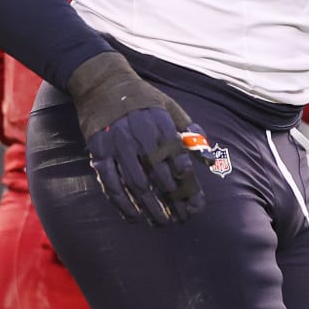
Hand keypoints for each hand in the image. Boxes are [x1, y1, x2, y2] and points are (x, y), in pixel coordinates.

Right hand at [67, 51, 205, 224]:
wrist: (103, 85)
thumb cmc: (143, 100)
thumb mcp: (170, 108)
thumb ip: (190, 132)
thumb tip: (209, 157)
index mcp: (159, 121)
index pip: (176, 154)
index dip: (186, 178)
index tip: (194, 196)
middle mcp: (139, 133)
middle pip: (157, 172)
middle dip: (172, 198)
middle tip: (182, 217)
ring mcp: (117, 144)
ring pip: (135, 182)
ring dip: (149, 206)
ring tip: (161, 222)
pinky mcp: (98, 153)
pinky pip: (110, 183)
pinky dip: (122, 203)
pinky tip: (133, 216)